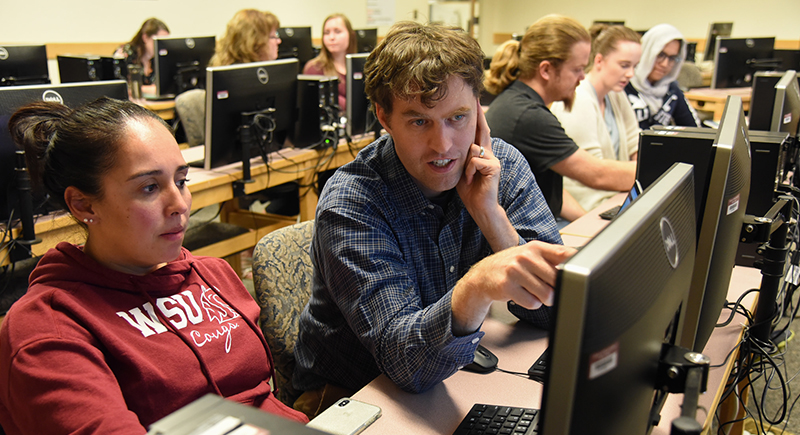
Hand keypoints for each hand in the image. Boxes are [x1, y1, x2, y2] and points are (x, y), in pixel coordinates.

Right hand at [451, 241, 577, 334]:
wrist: (483, 275)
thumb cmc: (512, 266)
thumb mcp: (531, 256)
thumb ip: (553, 259)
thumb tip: (580, 265)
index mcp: (536, 247)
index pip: (565, 254)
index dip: (578, 265)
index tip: (583, 273)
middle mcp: (526, 256)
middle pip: (558, 280)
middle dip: (556, 289)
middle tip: (545, 286)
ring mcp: (515, 270)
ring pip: (547, 295)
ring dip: (543, 299)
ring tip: (532, 290)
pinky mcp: (507, 286)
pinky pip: (532, 303)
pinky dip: (531, 303)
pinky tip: (521, 294)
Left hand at [456, 101, 500, 217]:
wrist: (481, 207)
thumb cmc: (470, 191)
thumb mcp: (462, 170)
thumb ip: (461, 157)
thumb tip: (454, 145)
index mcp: (482, 154)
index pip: (480, 131)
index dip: (478, 117)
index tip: (475, 102)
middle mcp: (490, 153)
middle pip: (483, 131)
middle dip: (479, 116)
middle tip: (475, 99)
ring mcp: (493, 160)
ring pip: (472, 149)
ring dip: (466, 165)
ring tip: (468, 178)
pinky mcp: (494, 167)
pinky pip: (474, 161)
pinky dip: (469, 171)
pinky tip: (471, 180)